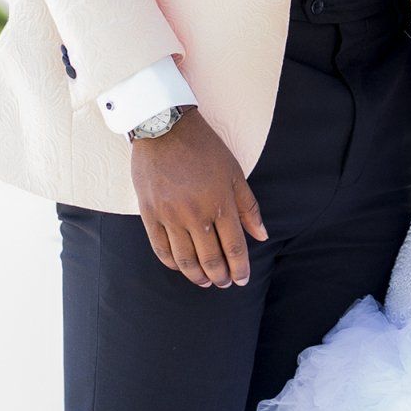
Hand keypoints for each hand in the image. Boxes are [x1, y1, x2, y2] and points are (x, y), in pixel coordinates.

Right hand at [129, 111, 267, 287]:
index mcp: (220, 202)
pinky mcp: (149, 213)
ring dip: (197, 275)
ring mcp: (170, 215)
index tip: (242, 279)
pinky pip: (160, 248)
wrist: (164, 127)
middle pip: (210, 258)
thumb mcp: (234, 172)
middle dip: (220, 276)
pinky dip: (172, 263)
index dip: (240, 267)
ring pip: (185, 258)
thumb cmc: (204, 148)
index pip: (233, 247)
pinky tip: (180, 267)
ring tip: (205, 282)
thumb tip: (262, 236)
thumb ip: (249, 207)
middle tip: (224, 283)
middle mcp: (196, 213)